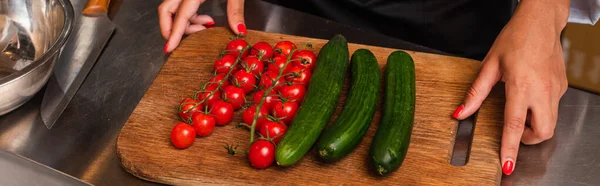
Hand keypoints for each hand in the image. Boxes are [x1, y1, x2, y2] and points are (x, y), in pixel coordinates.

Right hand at [159, 0, 245, 53]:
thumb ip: (235, 9)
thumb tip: (238, 31)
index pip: (179, 16)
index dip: (173, 34)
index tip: (168, 48)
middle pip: (166, 10)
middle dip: (172, 29)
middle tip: (183, 42)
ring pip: (173, 8)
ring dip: (185, 23)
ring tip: (205, 27)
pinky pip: (182, 5)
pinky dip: (190, 16)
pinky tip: (205, 20)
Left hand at [452, 0, 569, 174]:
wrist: (540, 22)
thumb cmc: (515, 39)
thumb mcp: (489, 65)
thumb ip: (475, 93)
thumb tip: (460, 113)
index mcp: (521, 86)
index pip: (515, 126)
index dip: (510, 148)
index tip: (508, 165)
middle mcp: (542, 91)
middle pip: (542, 132)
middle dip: (527, 139)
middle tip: (514, 131)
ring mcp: (555, 90)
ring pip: (551, 124)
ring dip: (535, 126)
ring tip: (519, 109)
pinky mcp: (561, 87)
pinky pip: (553, 109)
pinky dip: (541, 112)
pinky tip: (529, 96)